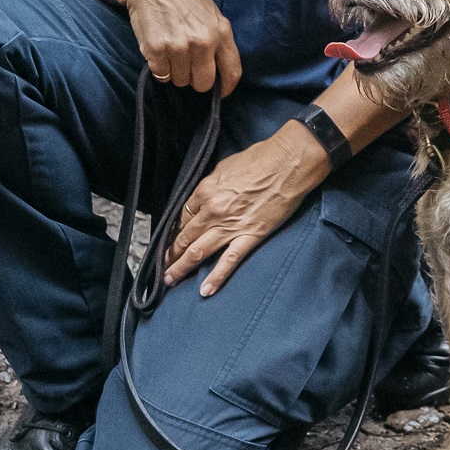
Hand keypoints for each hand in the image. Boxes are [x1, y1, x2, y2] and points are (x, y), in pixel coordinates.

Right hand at [110, 0, 242, 94]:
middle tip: (186, 62)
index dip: (226, 88)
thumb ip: (218, 38)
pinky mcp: (156, 50)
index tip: (220, 92)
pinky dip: (158, 67)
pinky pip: (161, 74)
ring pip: (180, 81)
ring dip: (175, 71)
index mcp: (221, 31)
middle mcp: (203, 42)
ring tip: (170, 47)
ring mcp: (179, 47)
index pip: (232, 72)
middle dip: (195, 78)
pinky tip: (158, 47)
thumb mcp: (210, 11)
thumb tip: (220, 68)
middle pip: (204, 83)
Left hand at [163, 125, 328, 294]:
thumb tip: (205, 198)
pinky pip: (229, 261)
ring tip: (170, 280)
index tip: (171, 240)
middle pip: (184, 237)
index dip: (174, 231)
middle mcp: (212, 211)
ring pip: (198, 252)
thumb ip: (211, 186)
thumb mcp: (225, 167)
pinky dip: (216, 277)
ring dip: (181, 268)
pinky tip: (205, 290)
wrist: (288, 163)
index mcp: (205, 191)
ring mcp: (230, 226)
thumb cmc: (261, 159)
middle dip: (170, 254)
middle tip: (161, 267)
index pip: (182, 217)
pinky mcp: (250, 236)